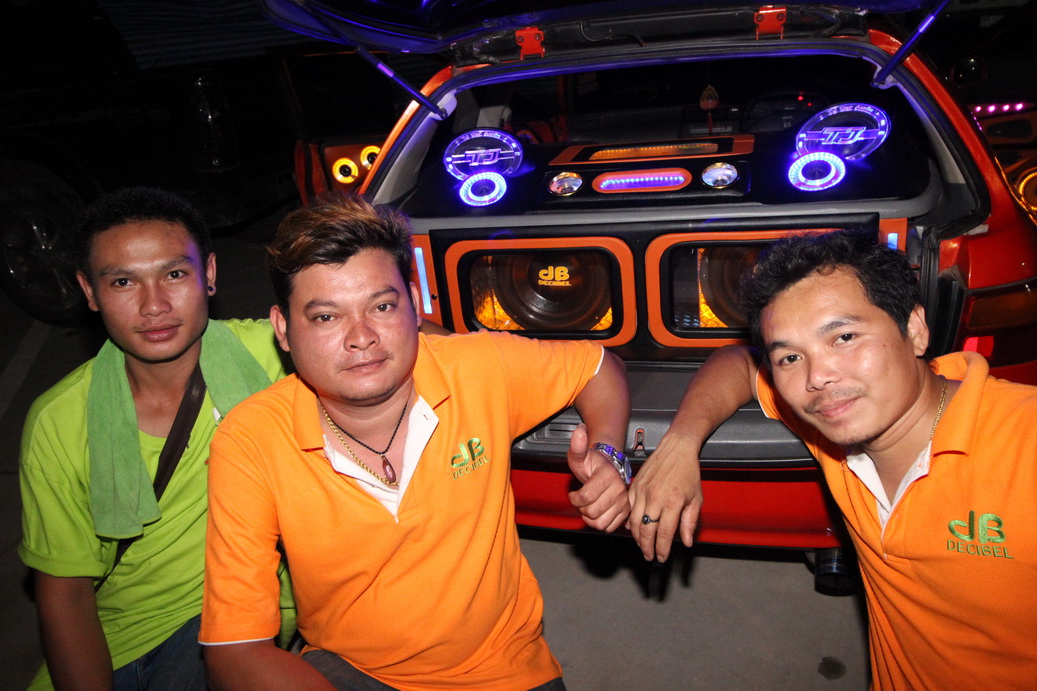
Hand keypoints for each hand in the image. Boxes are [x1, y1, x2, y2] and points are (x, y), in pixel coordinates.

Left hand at [567, 423, 630, 531]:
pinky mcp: (626, 512)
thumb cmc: (593, 463)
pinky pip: (609, 527)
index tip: (573, 494)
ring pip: (600, 523)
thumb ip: (577, 445)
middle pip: (592, 512)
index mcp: (607, 475)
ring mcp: (624, 501)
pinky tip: (598, 512)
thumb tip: (579, 431)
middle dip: (582, 508)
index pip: (585, 498)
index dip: (574, 498)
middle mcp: (619, 489)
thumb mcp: (580, 455)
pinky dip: (600, 523)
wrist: (608, 467)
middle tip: (582, 500)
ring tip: (589, 506)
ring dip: (590, 517)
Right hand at [628, 433, 702, 561]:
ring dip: (637, 537)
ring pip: (634, 522)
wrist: (676, 448)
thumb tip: (686, 542)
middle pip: (646, 531)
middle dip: (647, 547)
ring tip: (643, 545)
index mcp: (673, 502)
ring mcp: (642, 491)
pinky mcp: (634, 486)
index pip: (664, 533)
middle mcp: (655, 497)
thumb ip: (690, 522)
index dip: (662, 548)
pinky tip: (634, 528)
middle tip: (650, 556)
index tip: (662, 557)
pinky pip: (628, 508)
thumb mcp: (696, 498)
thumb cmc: (688, 472)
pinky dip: (630, 521)